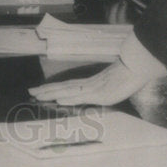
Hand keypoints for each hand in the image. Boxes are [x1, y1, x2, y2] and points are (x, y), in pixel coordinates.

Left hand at [29, 61, 154, 105]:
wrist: (136, 67)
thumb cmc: (126, 75)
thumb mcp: (110, 87)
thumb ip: (99, 91)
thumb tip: (89, 94)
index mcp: (89, 84)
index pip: (67, 86)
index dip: (53, 88)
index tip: (41, 90)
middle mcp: (87, 85)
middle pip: (63, 87)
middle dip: (46, 90)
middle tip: (30, 92)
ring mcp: (92, 89)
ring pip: (68, 91)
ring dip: (52, 93)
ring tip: (38, 95)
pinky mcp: (99, 93)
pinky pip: (82, 96)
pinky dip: (70, 98)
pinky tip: (60, 100)